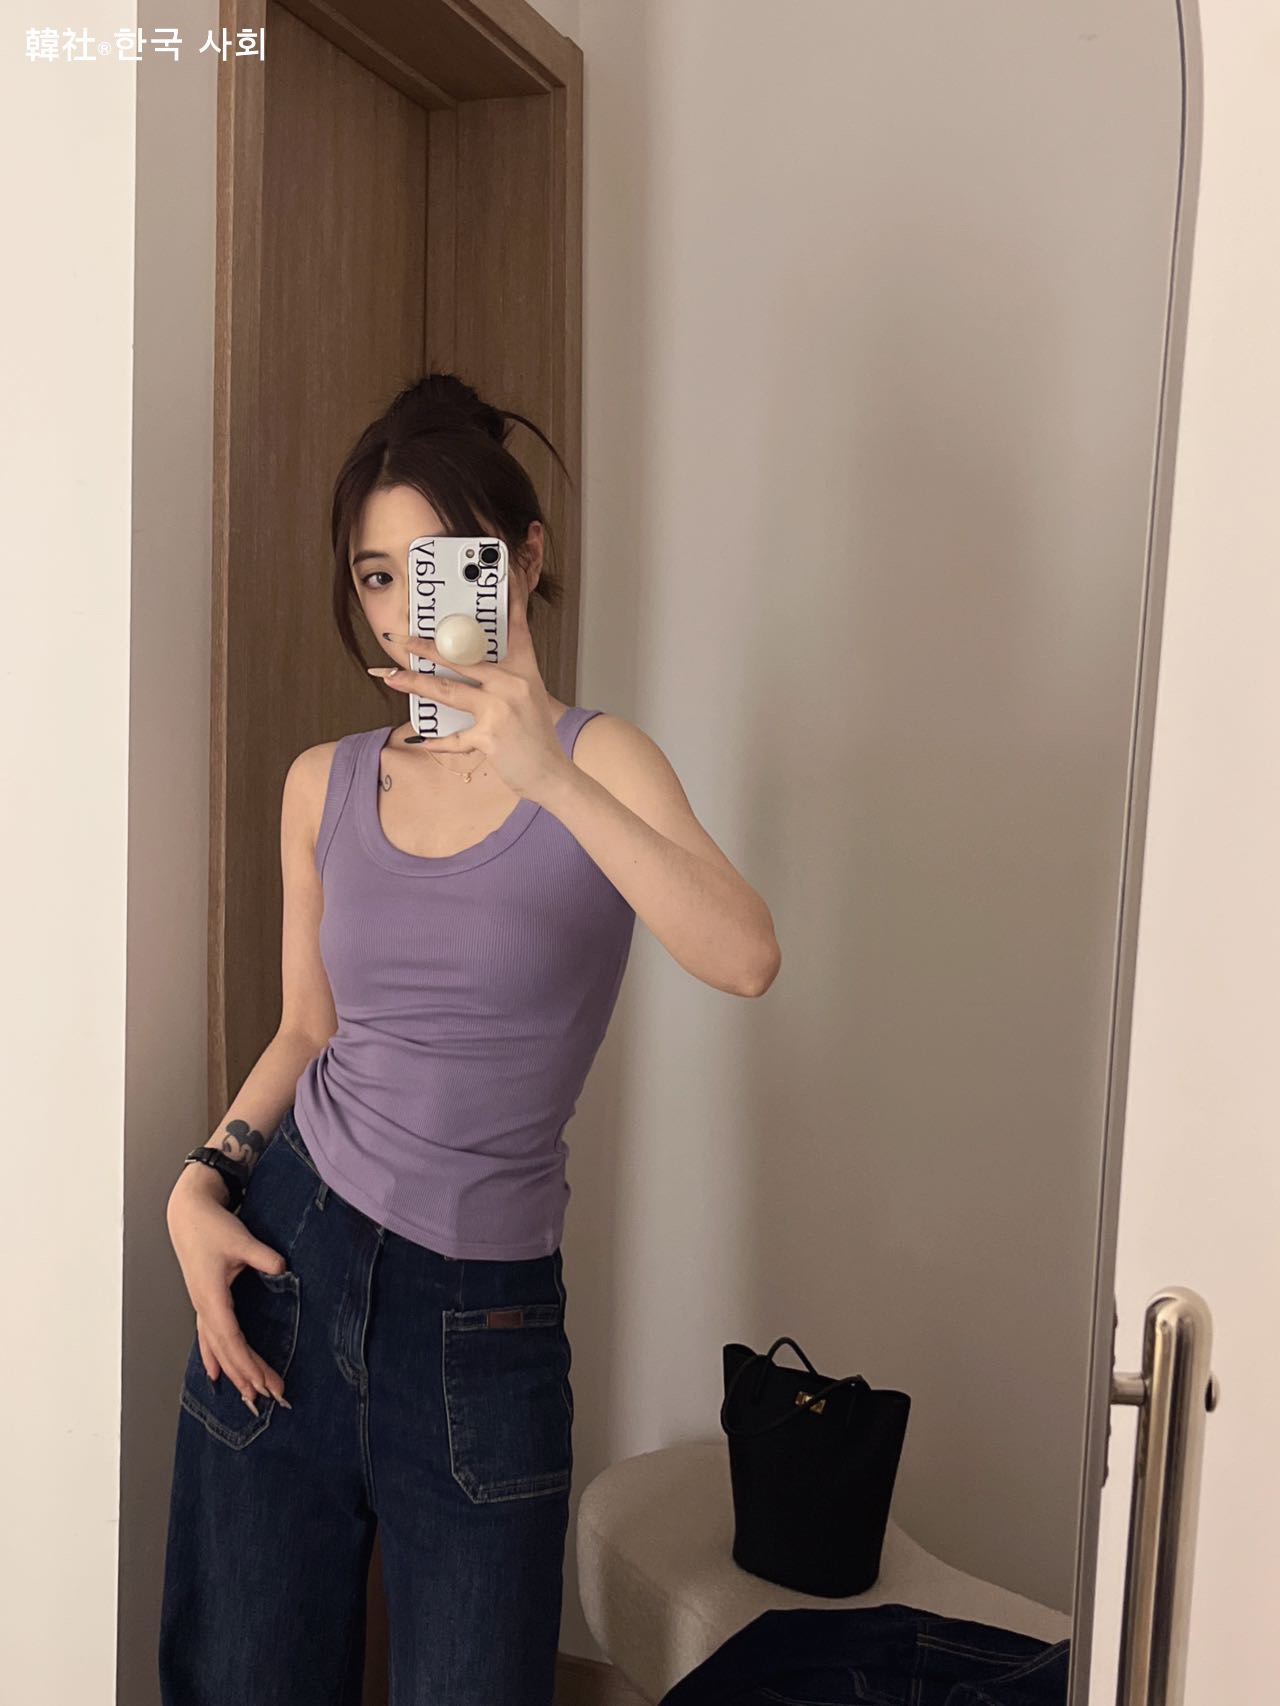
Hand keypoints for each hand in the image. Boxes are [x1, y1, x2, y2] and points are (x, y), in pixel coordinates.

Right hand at [167, 1165, 293, 1415]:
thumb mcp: (240, 1238)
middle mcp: (204, 1308)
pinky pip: (208, 1338)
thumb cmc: (212, 1226)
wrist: (188, 1214)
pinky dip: (214, 1357)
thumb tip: (282, 1267)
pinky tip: (216, 1374)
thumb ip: (262, 1255)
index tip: (265, 1382)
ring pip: (217, 1348)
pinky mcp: (204, 1302)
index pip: (232, 1339)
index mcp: (212, 1297)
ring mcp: (202, 1307)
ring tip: (249, 1396)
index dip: (248, 1362)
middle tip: (270, 1396)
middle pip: (226, 1350)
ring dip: (233, 1371)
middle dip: (247, 1375)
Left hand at [372, 560, 570, 800]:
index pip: (516, 629)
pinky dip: (437, 741)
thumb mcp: (526, 699)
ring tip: (391, 677)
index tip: (501, 575)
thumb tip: (461, 671)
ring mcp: (501, 710)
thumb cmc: (536, 738)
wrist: (552, 773)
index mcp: (524, 671)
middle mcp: (513, 684)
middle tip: (400, 640)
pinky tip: (422, 739)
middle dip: (426, 648)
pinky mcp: (491, 736)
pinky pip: (454, 737)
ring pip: (448, 690)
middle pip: (462, 659)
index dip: (510, 600)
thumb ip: (500, 681)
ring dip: (414, 683)